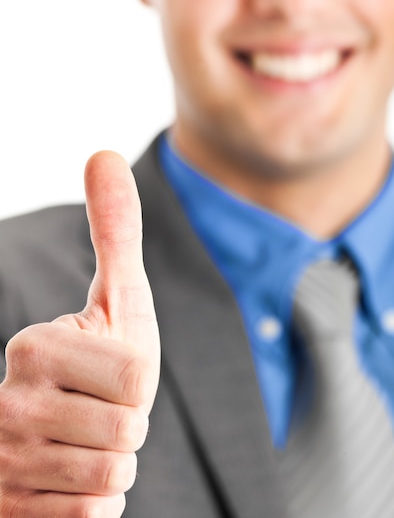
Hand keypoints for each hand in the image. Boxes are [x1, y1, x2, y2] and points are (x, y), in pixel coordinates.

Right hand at [0, 152, 160, 516]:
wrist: (57, 437)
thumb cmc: (100, 360)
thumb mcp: (117, 297)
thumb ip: (114, 230)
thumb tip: (103, 152)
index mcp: (33, 347)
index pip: (136, 379)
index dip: (139, 382)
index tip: (108, 375)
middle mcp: (7, 404)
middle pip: (127, 431)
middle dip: (128, 425)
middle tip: (98, 410)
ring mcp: (3, 464)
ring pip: (111, 478)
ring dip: (113, 462)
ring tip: (84, 441)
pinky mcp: (12, 512)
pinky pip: (92, 517)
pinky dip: (94, 502)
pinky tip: (67, 478)